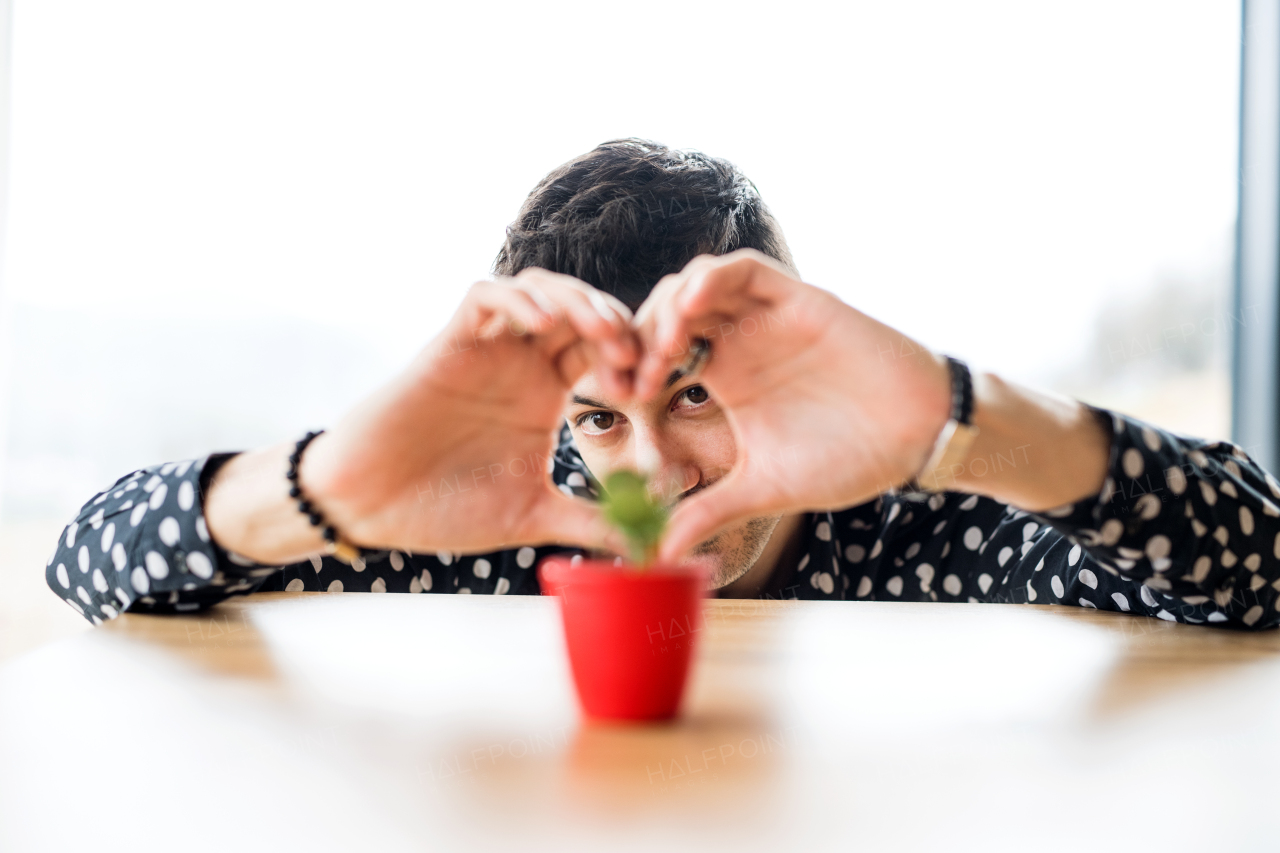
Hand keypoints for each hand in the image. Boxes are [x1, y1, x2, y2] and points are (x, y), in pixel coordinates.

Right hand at [295, 269, 638, 555]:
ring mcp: (486, 350)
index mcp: (546, 396)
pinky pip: (485, 296)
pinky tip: (542, 325)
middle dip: (617, 321)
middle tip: (634, 356)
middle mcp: (521, 365)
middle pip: (582, 310)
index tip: (648, 391)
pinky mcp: (448, 344)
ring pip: (540, 289)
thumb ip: (590, 522)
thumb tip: (651, 542)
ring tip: (600, 332)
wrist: (369, 508)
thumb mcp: (534, 516)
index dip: (636, 359)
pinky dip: (517, 299)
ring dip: (577, 300)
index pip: (606, 351)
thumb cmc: (444, 508)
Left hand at [632, 250, 951, 561]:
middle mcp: (738, 341)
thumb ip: (709, 512)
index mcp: (723, 376)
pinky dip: (714, 279)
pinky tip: (693, 305)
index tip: (616, 398)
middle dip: (638, 336)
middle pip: (665, 313)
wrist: (918, 437)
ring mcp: (766, 317)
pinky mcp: (797, 299)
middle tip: (631, 374)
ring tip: (661, 349)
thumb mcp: (764, 489)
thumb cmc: (849, 457)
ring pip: (697, 284)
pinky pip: (745, 270)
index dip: (628, 367)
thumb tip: (658, 553)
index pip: (656, 353)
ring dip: (669, 306)